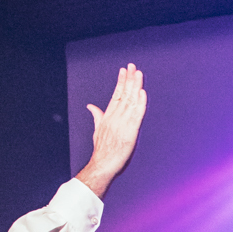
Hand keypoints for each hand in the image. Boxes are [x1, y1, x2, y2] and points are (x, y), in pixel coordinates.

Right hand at [75, 64, 146, 198]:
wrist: (102, 164)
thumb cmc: (101, 150)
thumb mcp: (97, 130)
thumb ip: (96, 116)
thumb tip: (90, 106)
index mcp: (108, 116)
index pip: (116, 95)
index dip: (121, 82)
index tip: (124, 71)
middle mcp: (115, 117)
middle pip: (124, 95)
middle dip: (129, 80)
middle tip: (133, 67)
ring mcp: (122, 124)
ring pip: (130, 101)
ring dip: (135, 87)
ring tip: (138, 74)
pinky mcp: (130, 132)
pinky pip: (136, 115)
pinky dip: (140, 104)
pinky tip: (142, 93)